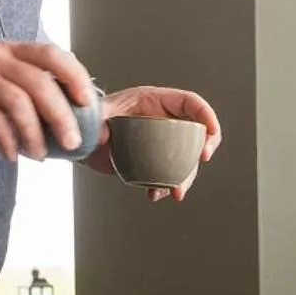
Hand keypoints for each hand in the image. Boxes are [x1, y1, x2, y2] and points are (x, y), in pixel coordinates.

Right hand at [0, 42, 95, 161]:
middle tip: (72, 141)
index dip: (75, 76)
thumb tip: (64, 110)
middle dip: (61, 115)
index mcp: (9, 49)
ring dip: (34, 134)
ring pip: (17, 103)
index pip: (52, 54)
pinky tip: (13, 154)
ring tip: (40, 155)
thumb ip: (24, 82)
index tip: (88, 102)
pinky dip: (7, 140)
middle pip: (39, 83)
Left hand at [89, 85, 221, 202]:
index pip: (190, 103)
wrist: (84, 140)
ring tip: (176, 191)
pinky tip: (156, 194)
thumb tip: (104, 135)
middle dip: (204, 146)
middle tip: (201, 159)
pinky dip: (166, 186)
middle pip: (196, 131)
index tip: (211, 131)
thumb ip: (100, 120)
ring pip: (186, 158)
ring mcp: (162, 141)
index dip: (205, 114)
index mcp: (155, 101)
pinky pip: (170, 173)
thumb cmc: (92, 118)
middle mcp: (163, 120)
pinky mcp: (155, 160)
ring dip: (186, 176)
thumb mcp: (97, 114)